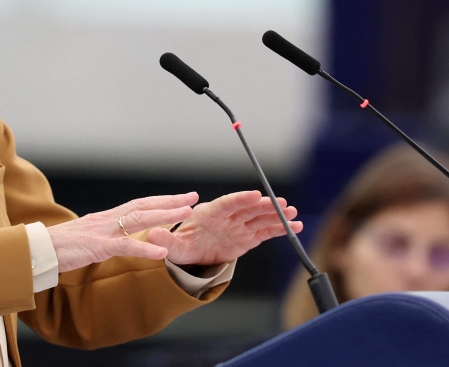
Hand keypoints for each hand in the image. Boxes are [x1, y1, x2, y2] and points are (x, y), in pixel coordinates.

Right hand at [47, 193, 197, 272]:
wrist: (38, 250)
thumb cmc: (59, 247)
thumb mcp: (87, 238)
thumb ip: (104, 236)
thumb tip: (117, 237)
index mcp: (106, 218)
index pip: (138, 204)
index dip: (161, 200)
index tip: (182, 198)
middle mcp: (107, 219)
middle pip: (144, 206)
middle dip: (170, 201)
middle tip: (194, 197)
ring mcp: (103, 231)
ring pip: (139, 219)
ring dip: (165, 216)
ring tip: (186, 215)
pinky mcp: (97, 246)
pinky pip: (125, 246)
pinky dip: (145, 247)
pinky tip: (162, 252)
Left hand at [146, 190, 301, 265]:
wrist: (191, 253)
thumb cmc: (181, 245)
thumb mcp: (172, 246)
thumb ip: (166, 241)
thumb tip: (153, 234)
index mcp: (209, 214)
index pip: (226, 204)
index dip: (240, 199)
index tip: (255, 194)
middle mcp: (227, 217)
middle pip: (247, 208)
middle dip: (264, 205)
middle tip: (281, 203)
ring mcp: (239, 225)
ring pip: (259, 218)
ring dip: (276, 215)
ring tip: (293, 213)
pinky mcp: (248, 236)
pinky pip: (266, 231)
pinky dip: (280, 229)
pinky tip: (296, 227)